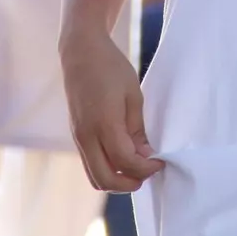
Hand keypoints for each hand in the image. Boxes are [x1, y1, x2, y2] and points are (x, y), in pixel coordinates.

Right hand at [62, 27, 162, 192]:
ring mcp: (78, 137)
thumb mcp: (133, 95)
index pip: (126, 162)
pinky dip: (106, 169)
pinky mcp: (76, 135)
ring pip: (94, 176)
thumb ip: (137, 130)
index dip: (146, 168)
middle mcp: (86, 135)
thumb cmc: (111, 68)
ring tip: (137, 167)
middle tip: (148, 172)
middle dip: (129, 183)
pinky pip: (90, 164)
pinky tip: (123, 157)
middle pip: (105, 180)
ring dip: (116, 180)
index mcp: (104, 123)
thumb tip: (145, 156)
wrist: (81, 52)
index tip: (160, 162)